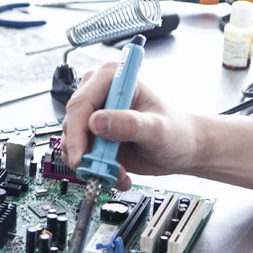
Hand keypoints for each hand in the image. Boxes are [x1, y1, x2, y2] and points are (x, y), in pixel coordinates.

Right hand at [60, 62, 200, 188]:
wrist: (181, 149)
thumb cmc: (176, 132)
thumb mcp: (157, 129)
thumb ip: (129, 124)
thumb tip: (96, 122)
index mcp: (113, 78)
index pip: (81, 103)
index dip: (77, 132)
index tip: (80, 156)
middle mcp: (98, 93)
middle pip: (72, 123)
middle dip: (83, 151)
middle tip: (101, 169)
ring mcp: (92, 114)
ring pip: (71, 141)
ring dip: (90, 163)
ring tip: (117, 172)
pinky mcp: (90, 134)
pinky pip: (77, 153)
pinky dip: (93, 168)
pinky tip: (115, 173)